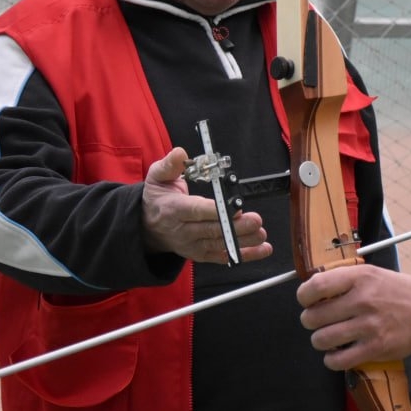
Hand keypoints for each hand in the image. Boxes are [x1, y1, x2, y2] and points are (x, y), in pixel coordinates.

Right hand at [140, 148, 271, 263]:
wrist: (148, 227)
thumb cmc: (157, 199)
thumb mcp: (157, 177)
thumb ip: (170, 165)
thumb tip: (181, 153)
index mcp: (173, 209)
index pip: (195, 210)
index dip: (215, 211)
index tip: (234, 208)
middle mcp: (183, 230)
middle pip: (211, 230)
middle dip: (236, 227)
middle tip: (255, 220)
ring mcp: (192, 245)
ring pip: (219, 244)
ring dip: (243, 241)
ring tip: (261, 234)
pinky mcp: (201, 254)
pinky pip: (223, 256)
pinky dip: (244, 254)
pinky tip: (262, 249)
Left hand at [297, 266, 410, 370]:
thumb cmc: (398, 291)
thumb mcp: (373, 274)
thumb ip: (345, 280)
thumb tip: (313, 290)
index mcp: (360, 278)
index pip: (315, 286)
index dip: (303, 296)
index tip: (306, 301)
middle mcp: (362, 301)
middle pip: (313, 317)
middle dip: (310, 321)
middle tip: (318, 321)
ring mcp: (368, 326)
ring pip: (322, 340)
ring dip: (320, 341)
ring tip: (328, 338)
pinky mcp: (375, 349)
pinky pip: (338, 361)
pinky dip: (331, 360)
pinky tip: (337, 354)